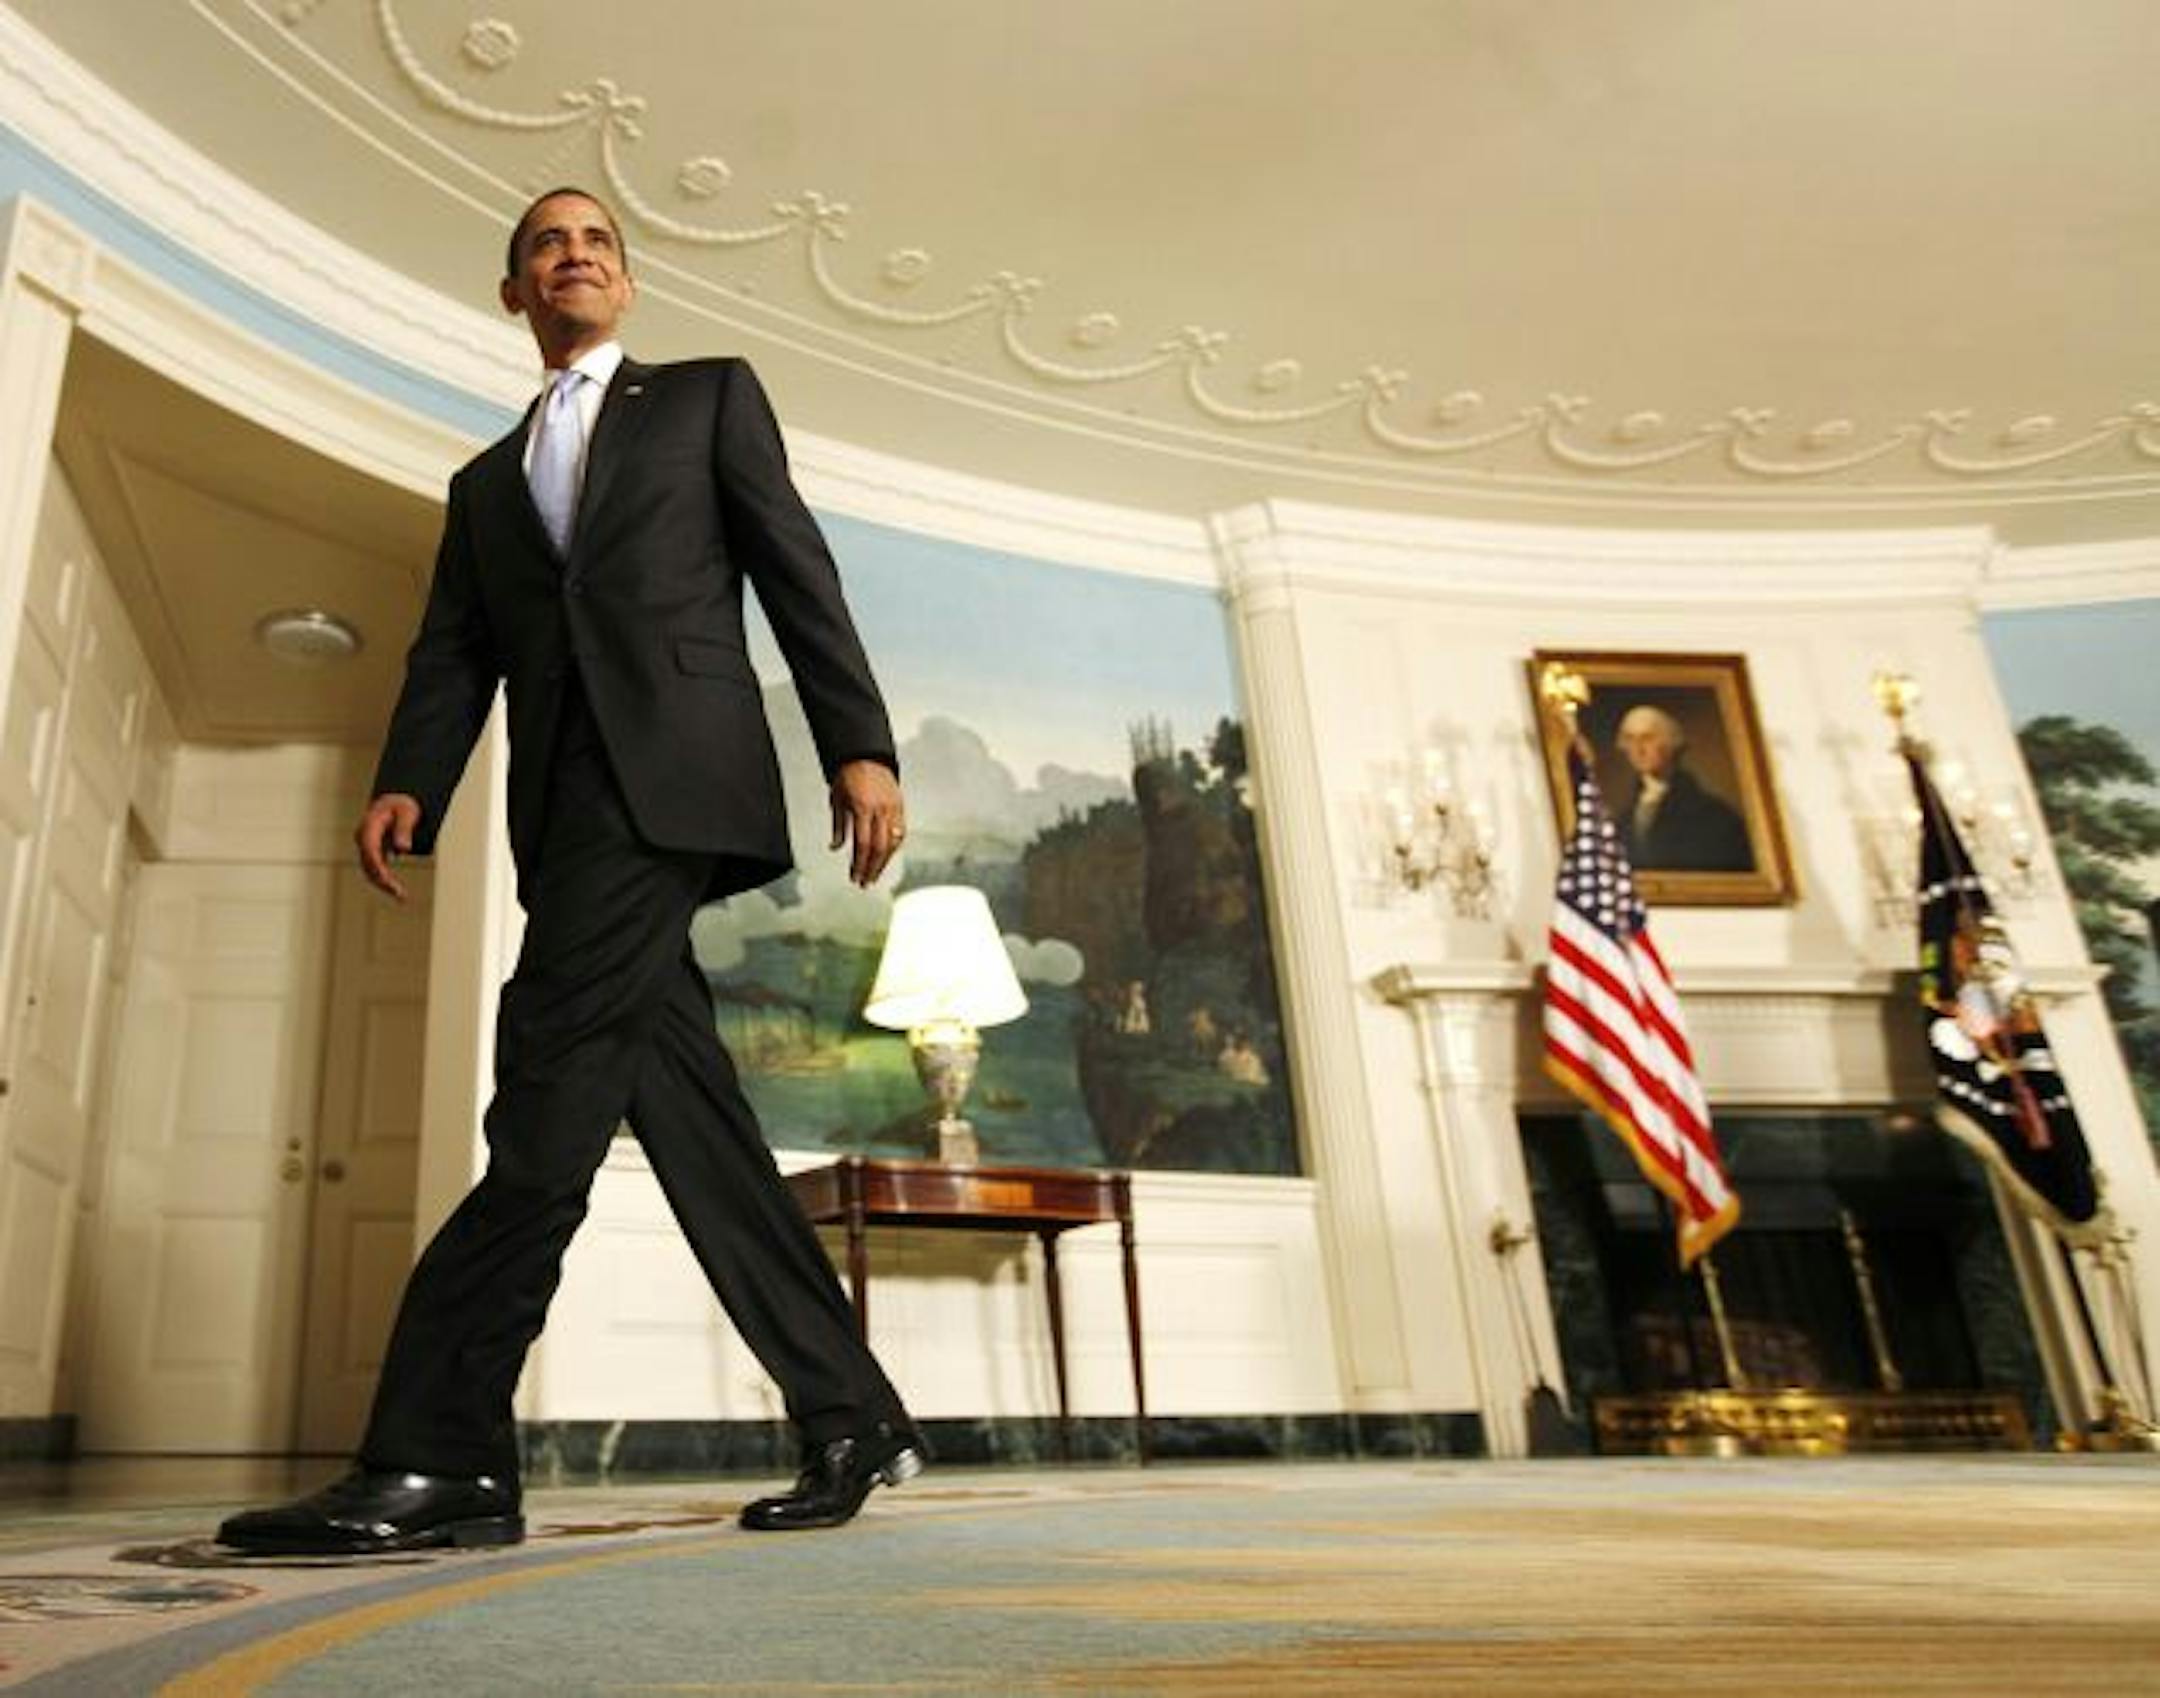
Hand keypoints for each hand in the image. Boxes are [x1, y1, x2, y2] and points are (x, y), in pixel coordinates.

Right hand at [355, 793, 422, 901]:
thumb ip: (404, 829)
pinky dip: (385, 880)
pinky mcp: (373, 852)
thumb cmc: (402, 805)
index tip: (386, 878)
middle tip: (399, 893)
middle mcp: (363, 838)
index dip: (377, 865)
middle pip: (368, 863)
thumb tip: (403, 849)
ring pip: (370, 870)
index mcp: (369, 826)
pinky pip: (376, 869)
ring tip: (401, 897)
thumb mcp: (407, 812)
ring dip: (384, 884)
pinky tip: (398, 891)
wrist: (396, 800)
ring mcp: (366, 846)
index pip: (370, 849)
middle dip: (382, 880)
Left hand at [829, 760, 904, 887]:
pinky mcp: (900, 806)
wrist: (865, 755)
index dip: (859, 864)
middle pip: (879, 848)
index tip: (855, 876)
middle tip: (865, 882)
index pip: (863, 844)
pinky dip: (893, 847)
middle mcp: (881, 809)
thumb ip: (839, 826)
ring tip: (875, 874)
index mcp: (863, 808)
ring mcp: (893, 808)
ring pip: (893, 843)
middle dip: (872, 868)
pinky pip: (900, 832)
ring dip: (884, 862)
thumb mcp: (837, 800)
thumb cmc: (849, 774)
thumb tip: (836, 847)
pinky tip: (886, 856)